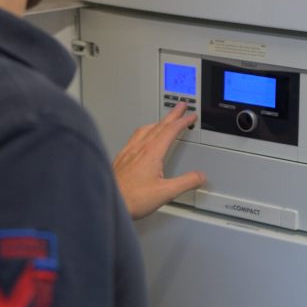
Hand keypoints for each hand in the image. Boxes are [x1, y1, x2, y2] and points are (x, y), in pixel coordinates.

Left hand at [112, 103, 205, 219]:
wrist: (107, 200)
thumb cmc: (131, 198)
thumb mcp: (165, 193)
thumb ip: (186, 182)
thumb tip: (200, 176)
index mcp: (152, 152)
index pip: (170, 130)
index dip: (182, 121)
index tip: (190, 116)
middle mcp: (139, 148)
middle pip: (159, 125)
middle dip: (172, 115)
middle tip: (180, 106)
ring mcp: (128, 152)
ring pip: (145, 129)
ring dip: (158, 122)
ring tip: (164, 120)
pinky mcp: (121, 158)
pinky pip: (135, 137)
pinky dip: (144, 131)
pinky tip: (142, 138)